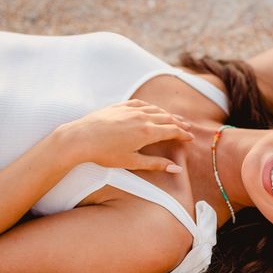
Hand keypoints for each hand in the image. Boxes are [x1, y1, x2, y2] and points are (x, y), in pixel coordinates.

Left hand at [59, 100, 193, 172]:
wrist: (81, 138)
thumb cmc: (105, 153)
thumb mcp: (132, 162)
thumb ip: (156, 164)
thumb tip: (176, 169)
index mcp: (148, 132)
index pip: (172, 130)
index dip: (183, 134)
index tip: (191, 137)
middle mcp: (142, 117)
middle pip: (167, 118)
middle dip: (179, 123)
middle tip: (188, 128)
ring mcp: (131, 109)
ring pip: (155, 109)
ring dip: (167, 114)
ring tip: (174, 118)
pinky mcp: (120, 106)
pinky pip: (141, 103)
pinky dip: (151, 107)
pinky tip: (152, 109)